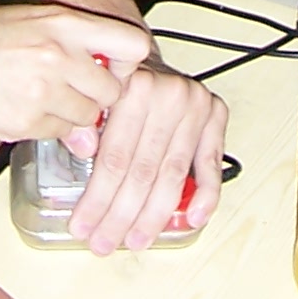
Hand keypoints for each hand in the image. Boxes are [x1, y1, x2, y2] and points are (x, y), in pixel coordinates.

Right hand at [0, 3, 140, 141]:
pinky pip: (55, 134)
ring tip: (40, 98)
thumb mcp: (28, 21)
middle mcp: (58, 55)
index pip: (133, 46)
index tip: (111, 70)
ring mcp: (41, 92)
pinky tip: (18, 108)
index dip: (127, 65)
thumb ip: (72, 49)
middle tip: (72, 93)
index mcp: (62, 22)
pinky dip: (44, 128)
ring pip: (86, 120)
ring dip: (72, 117)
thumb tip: (104, 92)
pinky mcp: (22, 123)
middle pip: (114, 93)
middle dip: (98, 99)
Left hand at [66, 57, 228, 255]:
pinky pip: (212, 162)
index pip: (114, 157)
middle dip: (121, 215)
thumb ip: (87, 124)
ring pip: (173, 174)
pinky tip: (192, 219)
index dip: (97, 198)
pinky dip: (206, 195)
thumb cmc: (120, 83)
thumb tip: (80, 152)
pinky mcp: (216, 114)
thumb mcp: (96, 96)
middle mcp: (168, 93)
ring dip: (154, 216)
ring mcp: (196, 105)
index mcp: (134, 86)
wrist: (147, 55)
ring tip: (136, 240)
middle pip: (142, 170)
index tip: (83, 226)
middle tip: (105, 243)